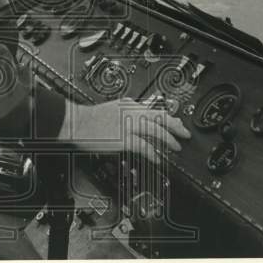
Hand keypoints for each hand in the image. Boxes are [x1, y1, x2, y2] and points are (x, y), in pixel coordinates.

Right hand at [57, 97, 191, 164]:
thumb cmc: (89, 118)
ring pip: (156, 131)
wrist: (77, 122)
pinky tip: (158, 158)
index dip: (170, 117)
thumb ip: (126, 108)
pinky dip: (153, 153)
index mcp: (129, 104)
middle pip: (161, 118)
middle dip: (176, 126)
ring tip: (176, 147)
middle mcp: (132, 113)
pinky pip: (144, 146)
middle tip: (185, 134)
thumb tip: (136, 107)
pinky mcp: (123, 139)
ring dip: (169, 140)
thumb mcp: (111, 106)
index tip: (178, 123)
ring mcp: (128, 126)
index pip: (155, 109)